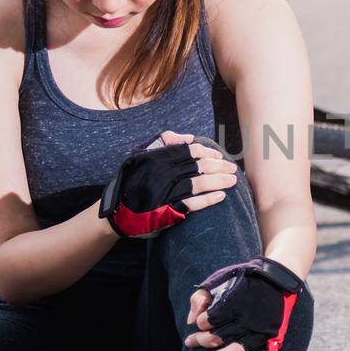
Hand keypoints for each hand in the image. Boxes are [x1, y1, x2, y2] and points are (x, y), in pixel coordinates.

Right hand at [98, 132, 236, 237]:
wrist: (116, 212)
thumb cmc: (132, 181)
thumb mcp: (142, 156)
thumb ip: (164, 143)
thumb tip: (189, 138)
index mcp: (157, 158)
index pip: (189, 151)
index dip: (207, 153)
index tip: (219, 156)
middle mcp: (161, 174)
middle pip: (198, 167)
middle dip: (219, 167)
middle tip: (233, 168)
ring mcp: (164, 193)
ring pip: (198, 184)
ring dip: (219, 181)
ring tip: (232, 181)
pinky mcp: (166, 211)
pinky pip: (192, 204)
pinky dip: (208, 200)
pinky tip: (221, 196)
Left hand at [184, 258, 303, 350]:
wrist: (277, 278)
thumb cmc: (245, 278)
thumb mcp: (220, 278)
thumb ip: (201, 297)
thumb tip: (191, 321)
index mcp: (233, 304)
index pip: (207, 321)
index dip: (200, 322)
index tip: (200, 321)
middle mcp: (246, 320)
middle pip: (216, 338)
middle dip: (199, 341)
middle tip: (189, 342)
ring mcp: (259, 331)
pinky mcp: (271, 337)